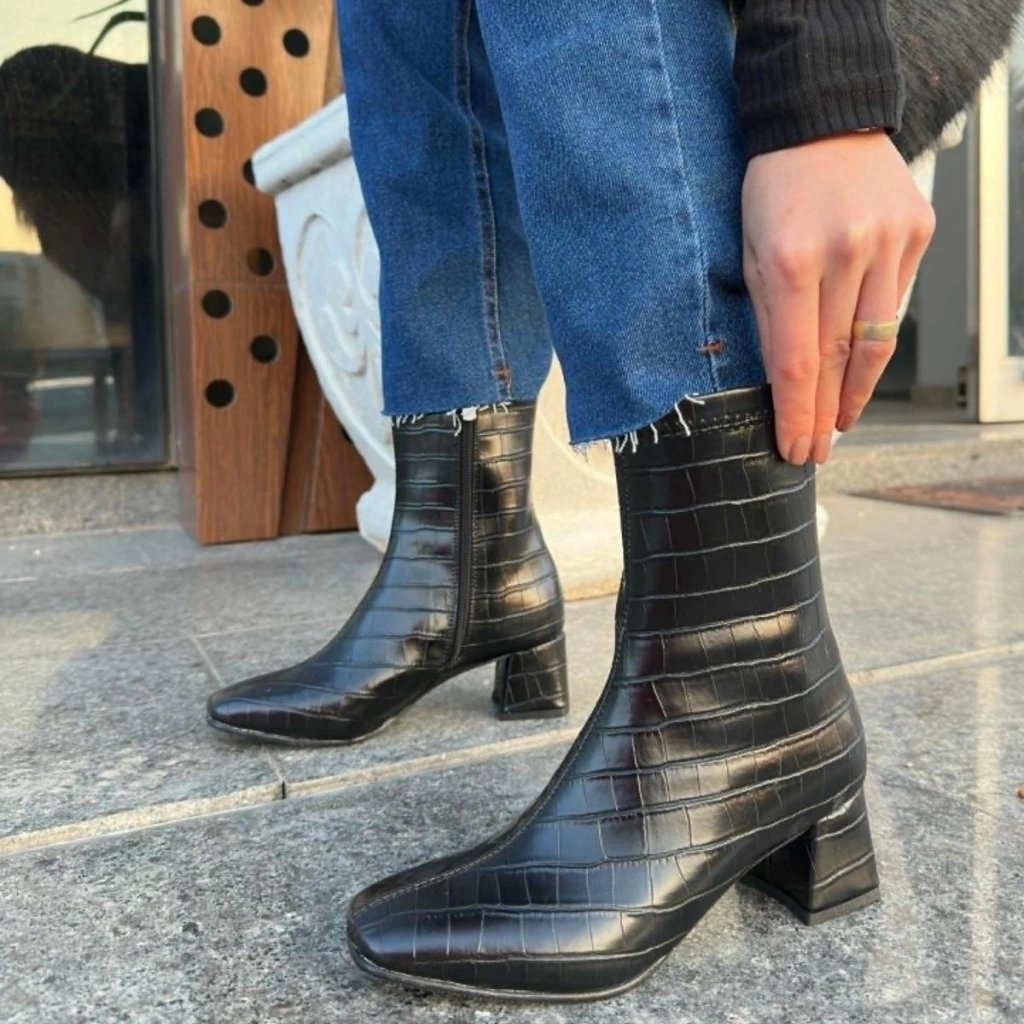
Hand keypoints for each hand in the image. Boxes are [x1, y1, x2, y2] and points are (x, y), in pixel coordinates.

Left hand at [742, 131, 935, 464]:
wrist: (823, 117)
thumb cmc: (772, 189)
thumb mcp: (748, 252)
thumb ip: (766, 316)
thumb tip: (782, 382)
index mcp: (791, 259)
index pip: (797, 361)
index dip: (797, 414)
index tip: (793, 449)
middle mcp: (846, 251)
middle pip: (838, 359)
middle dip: (824, 414)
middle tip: (816, 451)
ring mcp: (889, 240)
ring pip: (877, 340)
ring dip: (856, 391)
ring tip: (839, 421)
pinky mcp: (918, 230)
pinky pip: (895, 303)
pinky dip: (875, 339)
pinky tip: (859, 366)